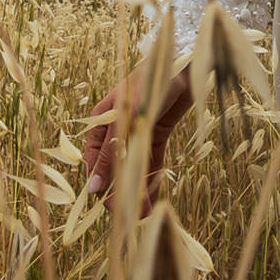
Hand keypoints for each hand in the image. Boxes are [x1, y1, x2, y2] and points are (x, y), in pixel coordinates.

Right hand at [81, 58, 194, 216]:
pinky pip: (150, 162)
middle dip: (118, 190)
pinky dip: (151, 180)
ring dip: (136, 190)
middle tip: (126, 215)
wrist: (187, 65)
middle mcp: (117, 129)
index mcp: (102, 120)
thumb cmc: (152, 81)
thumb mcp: (129, 118)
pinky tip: (152, 198)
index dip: (98, 182)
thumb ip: (113, 152)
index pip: (93, 158)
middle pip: (113, 166)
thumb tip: (93, 188)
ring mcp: (136, 133)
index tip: (105, 204)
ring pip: (132, 168)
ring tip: (140, 214)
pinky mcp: (156, 135)